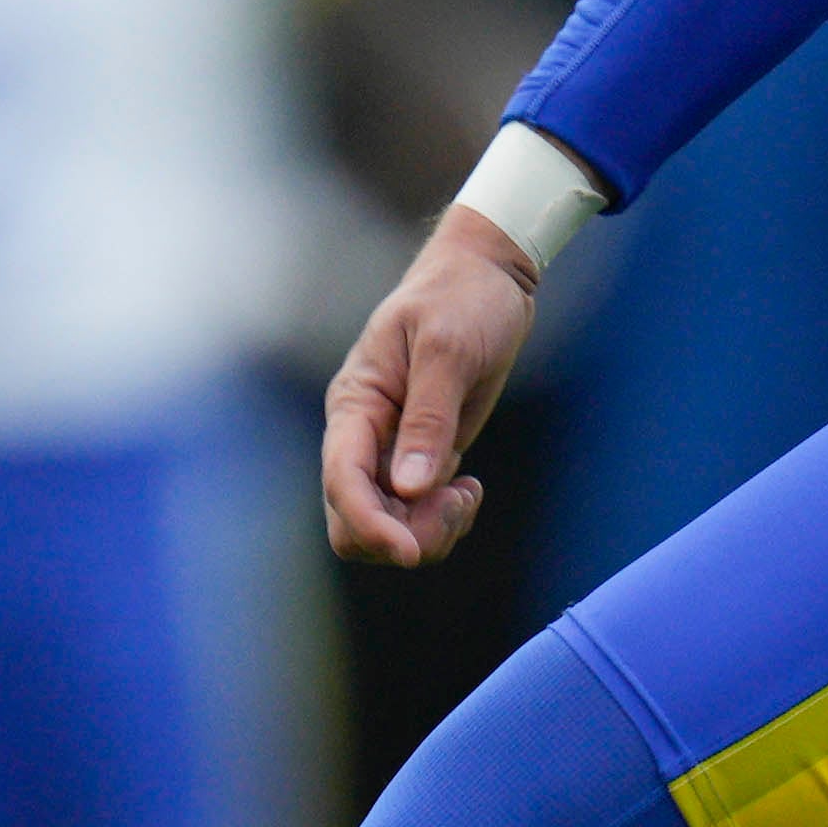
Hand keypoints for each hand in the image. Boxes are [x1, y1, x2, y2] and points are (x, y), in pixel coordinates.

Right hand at [321, 202, 545, 569]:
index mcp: (354, 404)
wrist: (486, 277)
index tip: (411, 549)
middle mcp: (362, 434)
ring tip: (468, 494)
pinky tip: (469, 490)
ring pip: (386, 525)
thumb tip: (409, 487)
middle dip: (403, 534)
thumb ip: (429, 418)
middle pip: (353, 520)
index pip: (342, 481)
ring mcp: (389, 450)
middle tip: (457, 504)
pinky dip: (441, 519)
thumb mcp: (448, 350)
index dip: (369, 522)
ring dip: (428, 530)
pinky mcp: (419, 458)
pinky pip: (414, 515)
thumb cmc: (462, 299)